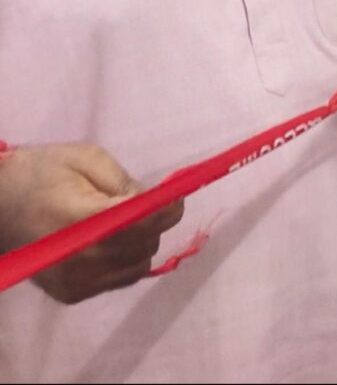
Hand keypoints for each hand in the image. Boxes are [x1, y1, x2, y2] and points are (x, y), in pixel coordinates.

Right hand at [0, 144, 183, 303]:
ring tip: (123, 220)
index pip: (139, 225)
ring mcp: (74, 283)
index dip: (166, 211)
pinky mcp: (71, 295)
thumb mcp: (85, 158)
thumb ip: (124, 181)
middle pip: (143, 247)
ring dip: (142, 242)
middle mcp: (79, 260)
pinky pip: (119, 278)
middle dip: (155, 222)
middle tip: (146, 202)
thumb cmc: (41, 174)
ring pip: (138, 266)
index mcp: (79, 220)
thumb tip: (157, 200)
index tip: (177, 195)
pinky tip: (110, 239)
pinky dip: (126, 258)